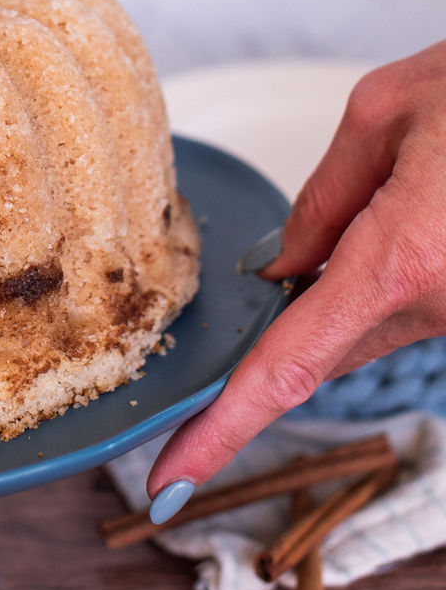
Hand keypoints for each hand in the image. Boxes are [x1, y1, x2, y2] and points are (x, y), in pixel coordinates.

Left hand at [147, 41, 445, 515]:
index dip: (223, 427)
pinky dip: (371, 278)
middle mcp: (438, 304)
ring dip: (337, 285)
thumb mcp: (388, 110)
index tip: (171, 479)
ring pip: (361, 325)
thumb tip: (282, 265)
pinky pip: (401, 309)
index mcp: (400, 258)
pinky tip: (395, 217)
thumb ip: (324, 195)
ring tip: (389, 191)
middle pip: (321, 345)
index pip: (289, 365)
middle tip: (275, 283)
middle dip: (276, 327)